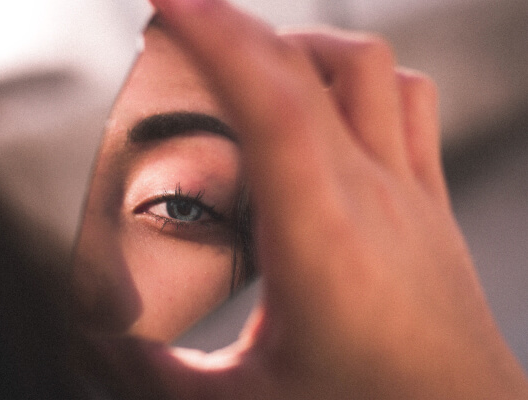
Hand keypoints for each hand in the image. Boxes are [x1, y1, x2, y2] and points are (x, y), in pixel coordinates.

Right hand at [98, 1, 527, 397]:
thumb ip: (156, 373)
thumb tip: (98, 343)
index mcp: (319, 243)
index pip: (271, 104)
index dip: (216, 36)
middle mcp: (371, 199)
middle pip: (307, 68)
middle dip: (231, 25)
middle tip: (174, 23)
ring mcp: (409, 192)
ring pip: (369, 67)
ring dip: (301, 44)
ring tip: (249, 60)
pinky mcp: (428, 200)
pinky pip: (407, 102)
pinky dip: (358, 76)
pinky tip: (325, 102)